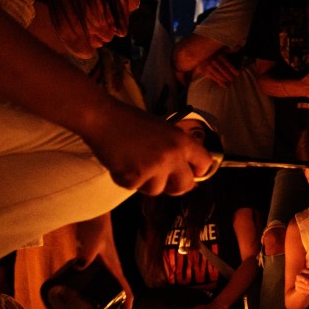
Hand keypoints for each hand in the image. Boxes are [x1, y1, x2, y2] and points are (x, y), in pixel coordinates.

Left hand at [71, 214, 133, 308]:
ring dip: (104, 303)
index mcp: (115, 269)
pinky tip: (80, 297)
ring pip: (107, 289)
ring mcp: (102, 268)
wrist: (92, 215)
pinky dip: (92, 292)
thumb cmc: (96, 228)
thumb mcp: (91, 243)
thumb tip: (80, 267)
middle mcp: (111, 271)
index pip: (127, 292)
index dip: (127, 308)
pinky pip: (95, 282)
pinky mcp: (93, 264)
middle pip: (118, 295)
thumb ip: (86, 255)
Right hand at [81, 101, 212, 195]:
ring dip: (146, 182)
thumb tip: (187, 172)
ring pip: (157, 190)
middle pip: (185, 186)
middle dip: (175, 186)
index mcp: (182, 142)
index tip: (190, 174)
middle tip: (164, 180)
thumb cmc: (132, 122)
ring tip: (135, 163)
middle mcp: (172, 156)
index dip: (197, 171)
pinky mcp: (134, 177)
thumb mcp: (164, 130)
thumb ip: (177, 149)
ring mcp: (153, 168)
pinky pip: (135, 188)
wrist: (103, 118)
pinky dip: (127, 179)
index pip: (205, 163)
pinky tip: (122, 163)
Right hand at [195, 49, 239, 86]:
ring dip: (225, 79)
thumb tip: (239, 47)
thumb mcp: (222, 50)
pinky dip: (220, 82)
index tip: (238, 74)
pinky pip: (214, 78)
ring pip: (219, 74)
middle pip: (223, 70)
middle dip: (229, 75)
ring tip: (230, 82)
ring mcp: (209, 66)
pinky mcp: (206, 72)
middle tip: (233, 79)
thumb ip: (230, 50)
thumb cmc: (214, 54)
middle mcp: (214, 61)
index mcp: (219, 56)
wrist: (200, 58)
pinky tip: (225, 85)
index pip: (227, 63)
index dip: (233, 69)